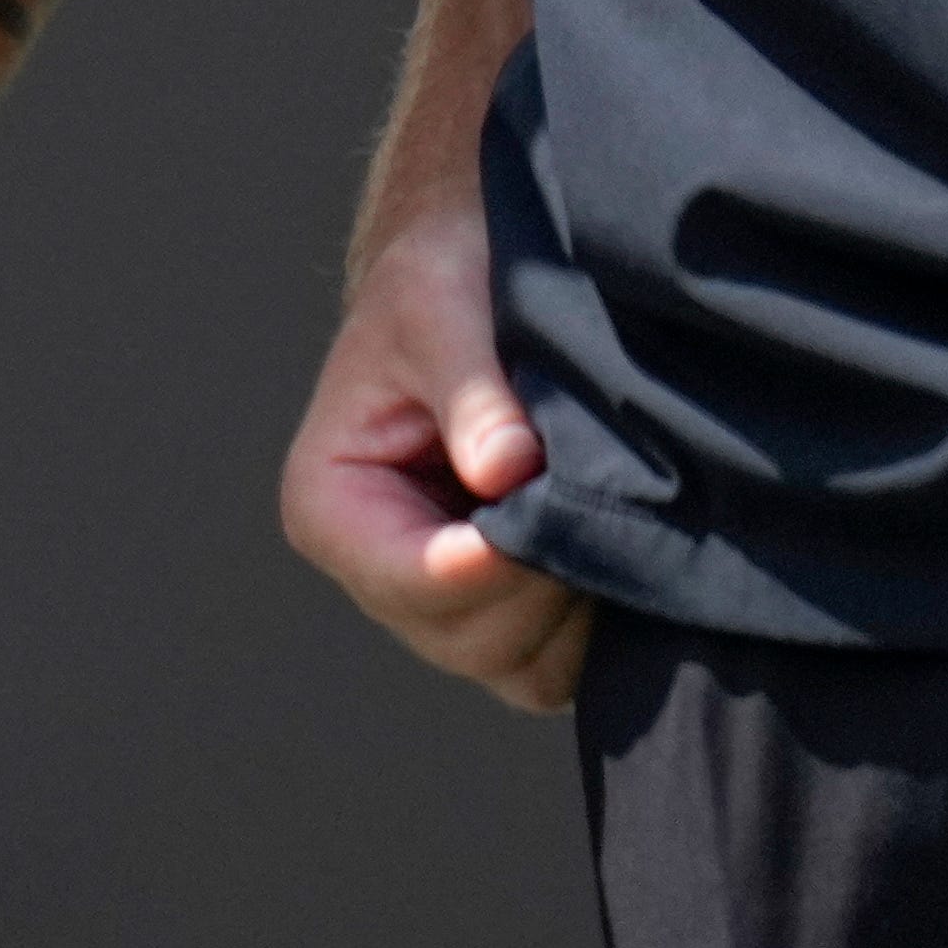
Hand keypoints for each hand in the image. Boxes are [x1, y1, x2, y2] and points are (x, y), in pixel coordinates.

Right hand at [286, 186, 593, 714]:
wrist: (475, 281)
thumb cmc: (442, 282)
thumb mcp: (440, 307)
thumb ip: (472, 391)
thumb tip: (508, 472)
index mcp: (331, 504)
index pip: (404, 576)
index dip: (484, 561)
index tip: (543, 496)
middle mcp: (376, 570)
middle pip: (465, 638)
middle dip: (539, 579)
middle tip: (597, 497)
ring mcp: (445, 603)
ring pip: (516, 666)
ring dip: (572, 607)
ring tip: (607, 514)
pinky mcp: (507, 613)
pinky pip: (557, 666)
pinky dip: (595, 627)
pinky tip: (617, 543)